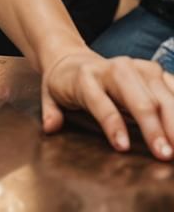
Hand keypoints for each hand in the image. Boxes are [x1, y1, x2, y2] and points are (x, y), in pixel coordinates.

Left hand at [42, 48, 173, 159]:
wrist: (73, 58)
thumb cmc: (65, 84)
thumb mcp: (50, 95)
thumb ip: (52, 111)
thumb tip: (51, 127)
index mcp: (86, 77)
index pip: (100, 101)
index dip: (111, 123)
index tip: (123, 147)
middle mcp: (114, 69)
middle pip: (138, 98)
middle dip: (153, 127)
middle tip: (165, 154)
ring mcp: (137, 67)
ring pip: (161, 94)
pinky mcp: (154, 70)